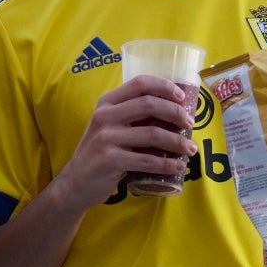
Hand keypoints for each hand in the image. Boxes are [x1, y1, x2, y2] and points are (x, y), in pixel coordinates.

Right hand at [53, 75, 195, 209]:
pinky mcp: (110, 160)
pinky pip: (147, 160)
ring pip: (153, 134)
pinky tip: (178, 166)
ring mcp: (106, 138)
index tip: (182, 97)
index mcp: (107, 103)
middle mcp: (105, 116)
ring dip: (177, 142)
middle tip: (190, 124)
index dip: (165, 86)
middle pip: (149, 105)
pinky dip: (167, 163)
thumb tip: (174, 112)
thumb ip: (132, 116)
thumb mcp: (110, 127)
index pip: (140, 83)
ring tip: (190, 149)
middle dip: (176, 113)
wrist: (76, 183)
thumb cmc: (100, 152)